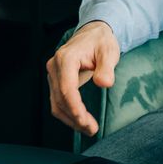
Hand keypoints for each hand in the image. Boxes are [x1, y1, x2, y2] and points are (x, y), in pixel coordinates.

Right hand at [46, 21, 119, 135]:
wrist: (92, 34)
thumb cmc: (100, 42)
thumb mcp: (109, 51)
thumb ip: (107, 68)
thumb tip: (104, 83)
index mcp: (66, 58)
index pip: (66, 88)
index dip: (74, 107)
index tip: (84, 120)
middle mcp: (55, 66)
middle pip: (60, 99)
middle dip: (75, 117)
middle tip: (91, 129)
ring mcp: (53, 74)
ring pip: (56, 103)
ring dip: (70, 119)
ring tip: (88, 129)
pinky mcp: (56, 80)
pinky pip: (58, 101)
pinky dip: (68, 114)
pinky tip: (80, 121)